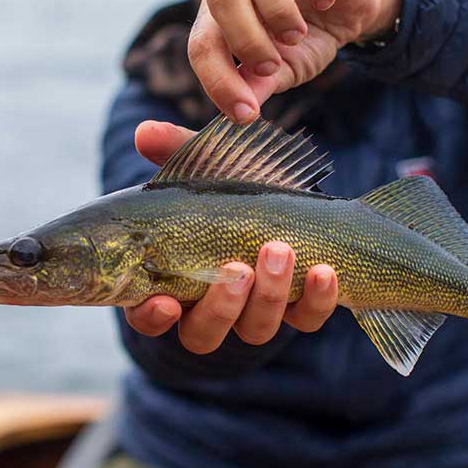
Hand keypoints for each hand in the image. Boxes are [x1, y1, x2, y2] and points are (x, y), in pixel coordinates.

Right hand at [124, 121, 339, 352]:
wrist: (296, 204)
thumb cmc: (235, 189)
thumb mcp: (208, 168)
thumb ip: (175, 153)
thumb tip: (144, 133)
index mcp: (174, 282)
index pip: (149, 315)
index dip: (152, 316)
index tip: (165, 301)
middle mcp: (212, 307)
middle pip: (202, 334)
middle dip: (221, 305)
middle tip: (237, 268)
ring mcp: (256, 313)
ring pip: (255, 330)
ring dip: (268, 294)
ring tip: (279, 250)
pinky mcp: (300, 309)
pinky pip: (306, 320)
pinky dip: (317, 299)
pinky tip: (324, 270)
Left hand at [189, 0, 401, 123]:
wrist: (348, 13)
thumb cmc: (305, 42)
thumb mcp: (283, 71)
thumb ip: (258, 86)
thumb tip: (242, 111)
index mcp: (221, 16)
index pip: (202, 44)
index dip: (218, 81)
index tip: (246, 114)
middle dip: (244, 38)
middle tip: (271, 66)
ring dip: (277, 8)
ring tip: (297, 36)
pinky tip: (327, 4)